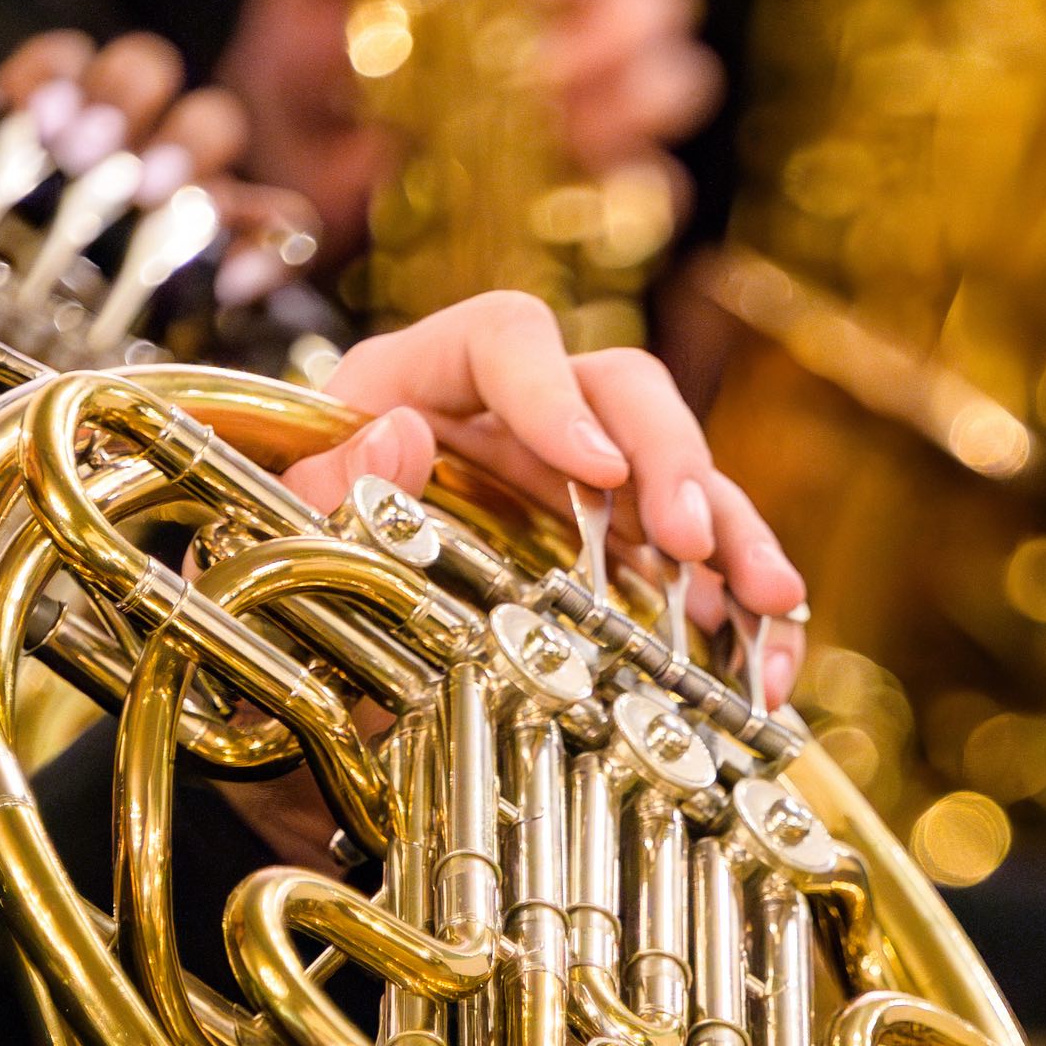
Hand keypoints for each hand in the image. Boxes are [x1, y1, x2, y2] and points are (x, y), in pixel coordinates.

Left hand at [0, 29, 325, 304]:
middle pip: (151, 66)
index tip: (41, 124)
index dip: (58, 77)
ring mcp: (185, 190)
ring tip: (153, 198)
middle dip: (124, 98)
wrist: (10, 383)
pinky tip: (234, 277)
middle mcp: (122, 140)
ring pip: (216, 120)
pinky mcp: (240, 254)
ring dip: (185, 148)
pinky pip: (285, 227)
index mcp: (51, 122)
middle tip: (97, 156)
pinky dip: (269, 246)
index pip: (70, 60)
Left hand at [217, 0, 721, 263]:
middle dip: (614, 25)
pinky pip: (651, 189)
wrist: (292, 199)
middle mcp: (577, 20)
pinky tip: (572, 195)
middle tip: (544, 64)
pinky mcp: (603, 194)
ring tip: (558, 130)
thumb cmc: (300, 79)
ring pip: (675, 81)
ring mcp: (602, 109)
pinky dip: (623, 189)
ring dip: (629, 102)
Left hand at [284, 292, 803, 643]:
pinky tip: (766, 668)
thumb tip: (400, 436)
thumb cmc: (279, 611)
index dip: (555, 391)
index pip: (505, 336)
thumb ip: (315, 495)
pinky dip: (743, 618)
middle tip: (690, 544)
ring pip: (682, 478)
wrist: (300, 708)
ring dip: (736, 535)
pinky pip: (702, 572)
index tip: (591, 469)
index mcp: (419, 386)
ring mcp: (579, 495)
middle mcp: (515, 424)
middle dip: (670, 459)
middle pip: (621, 388)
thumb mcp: (272, 556)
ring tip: (772, 604)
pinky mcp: (620, 569)